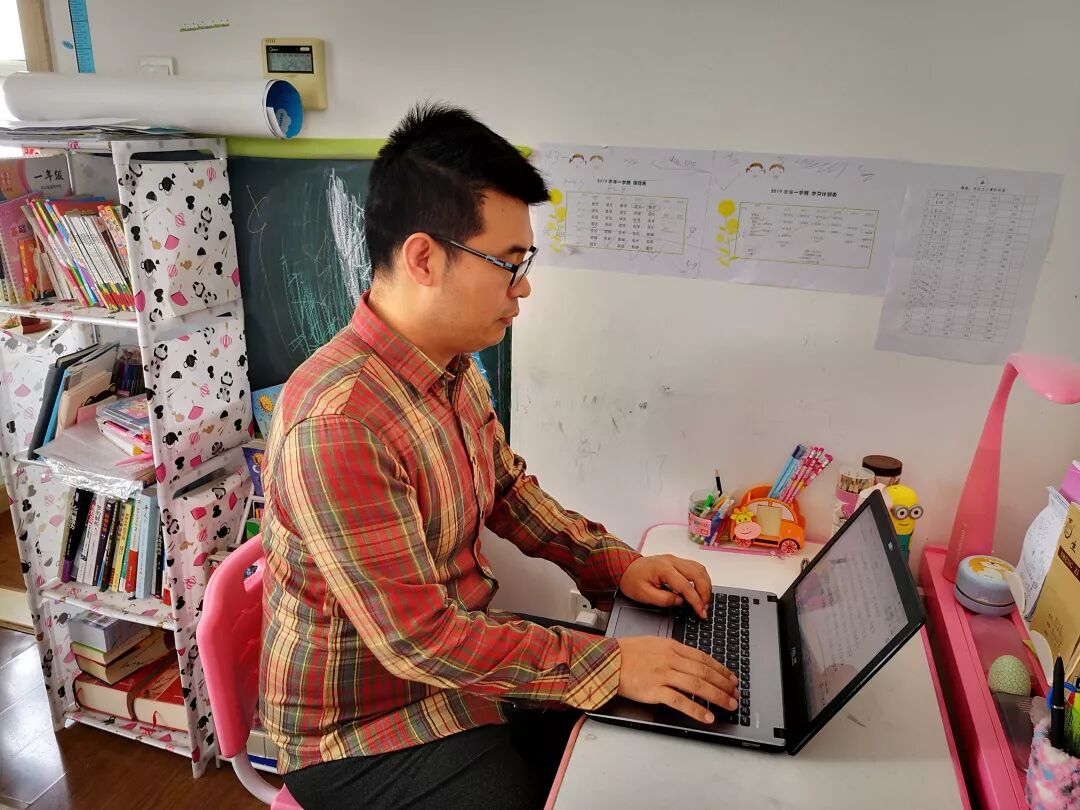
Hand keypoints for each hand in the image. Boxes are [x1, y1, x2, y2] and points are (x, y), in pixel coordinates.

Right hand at [616, 636, 738, 724]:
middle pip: (704, 672)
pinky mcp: (655, 690)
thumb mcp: (653, 643)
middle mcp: (670, 659)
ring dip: (717, 696)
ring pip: (697, 685)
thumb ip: (672, 651)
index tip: (730, 677)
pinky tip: (707, 716)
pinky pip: (680, 701)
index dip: (720, 669)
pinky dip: (696, 710)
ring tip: (729, 704)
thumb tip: (690, 660)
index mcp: (671, 646)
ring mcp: (663, 674)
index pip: (702, 657)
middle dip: (724, 684)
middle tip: (735, 693)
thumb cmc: (626, 652)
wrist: (606, 660)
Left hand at [619, 554, 712, 618]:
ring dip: (706, 585)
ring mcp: (675, 559)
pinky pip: (695, 567)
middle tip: (704, 608)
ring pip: (699, 569)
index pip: (686, 585)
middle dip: (705, 593)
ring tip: (704, 600)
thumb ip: (664, 599)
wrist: (625, 568)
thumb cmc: (632, 580)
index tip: (702, 612)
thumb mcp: (643, 595)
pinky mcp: (677, 561)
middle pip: (697, 574)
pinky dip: (702, 579)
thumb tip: (681, 601)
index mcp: (663, 568)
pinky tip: (701, 589)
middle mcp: (672, 561)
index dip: (696, 601)